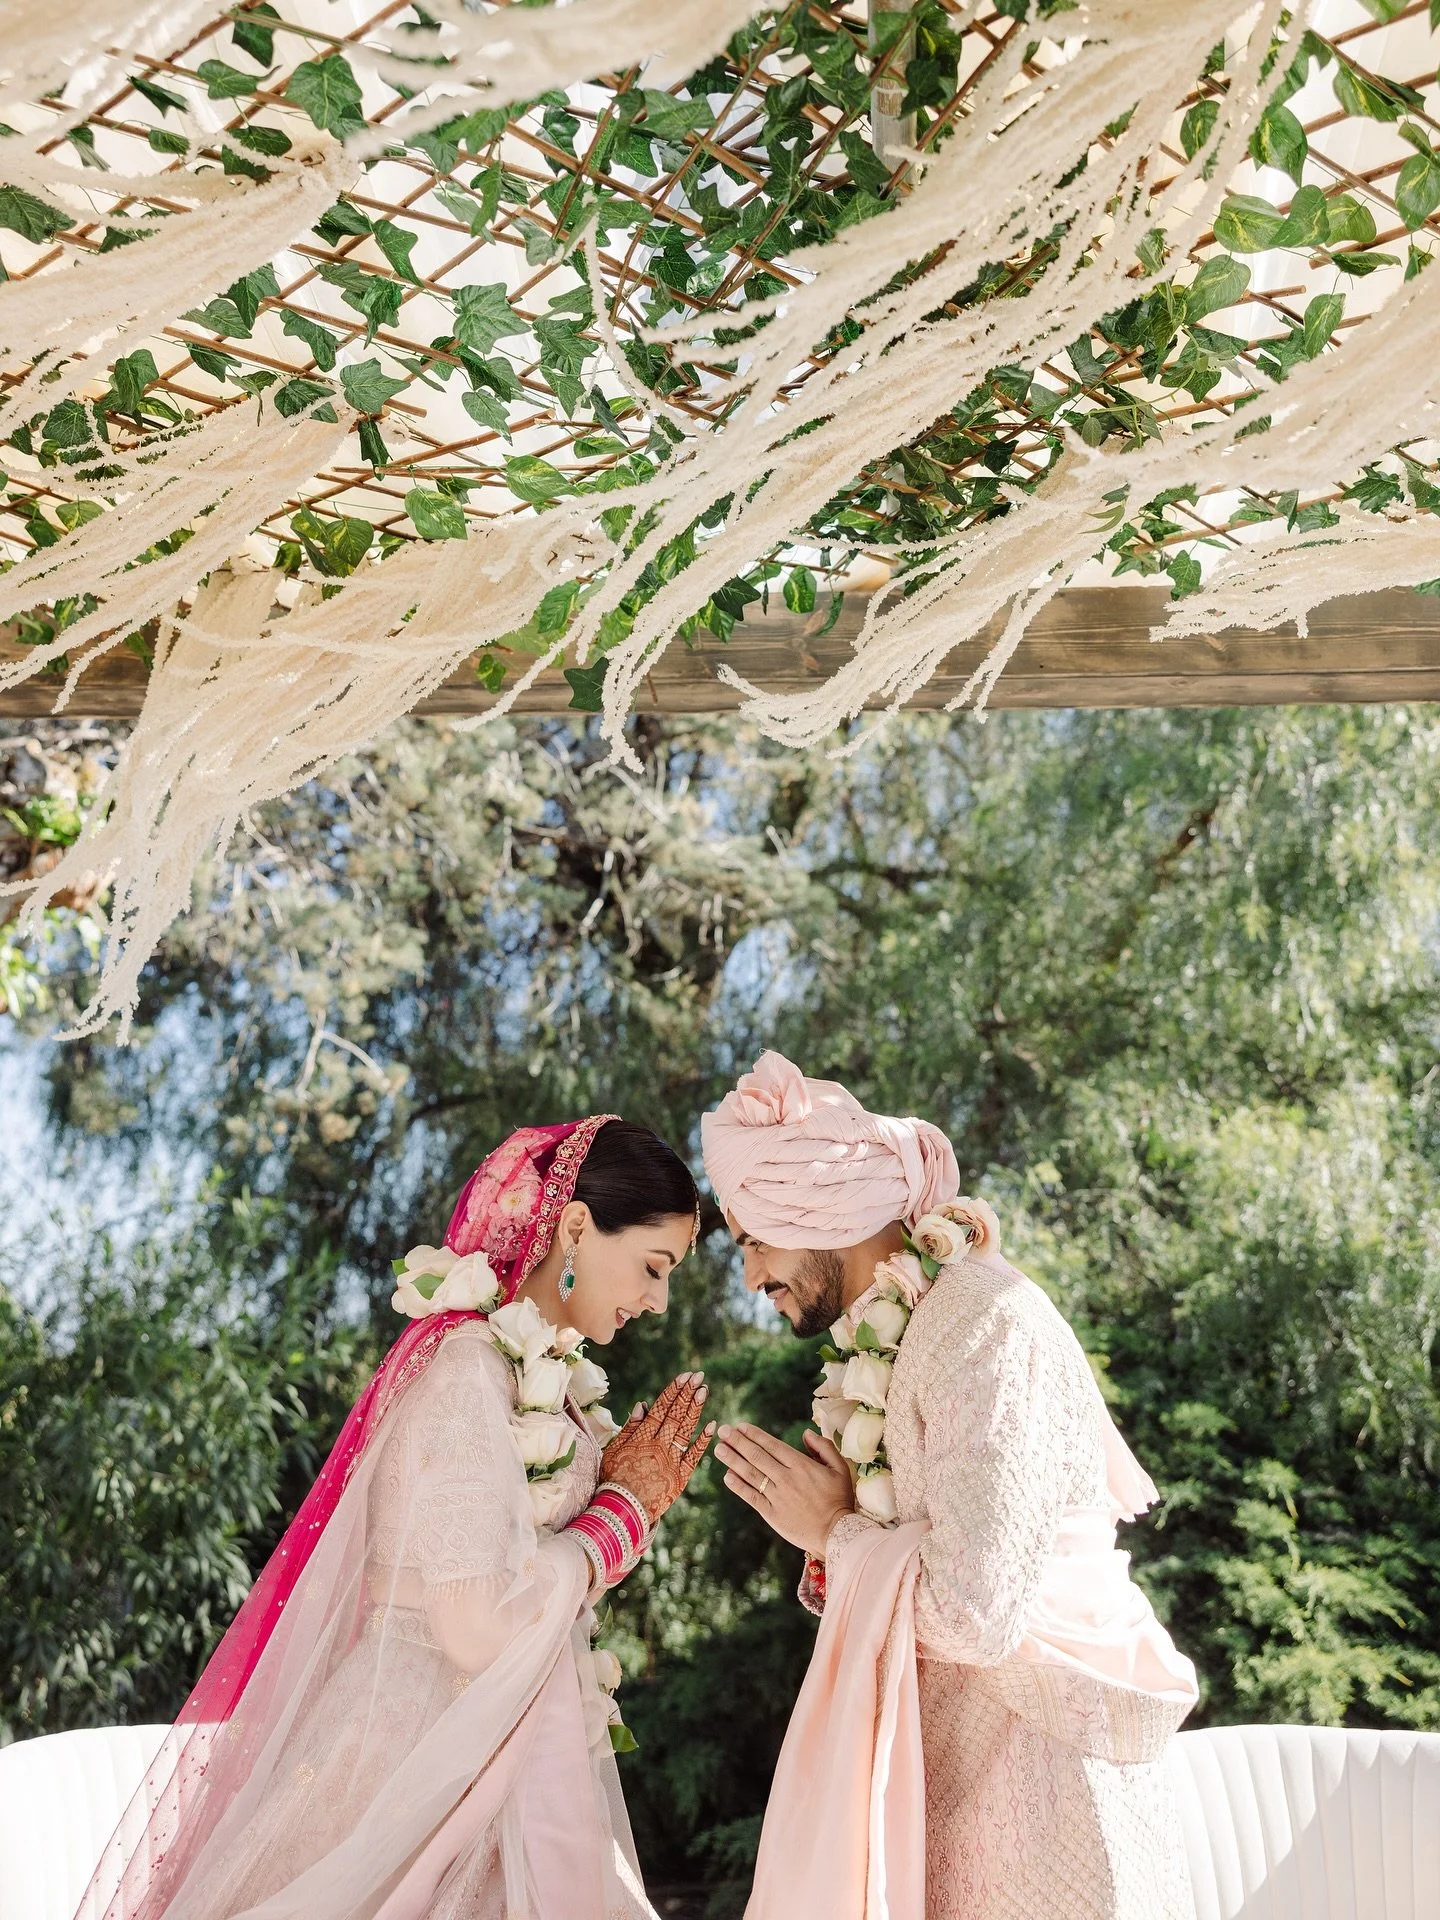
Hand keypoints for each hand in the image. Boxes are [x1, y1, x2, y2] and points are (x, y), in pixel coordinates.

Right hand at [600, 1372, 714, 1527]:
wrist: (621, 1510)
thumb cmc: (614, 1478)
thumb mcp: (615, 1449)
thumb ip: (630, 1427)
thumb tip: (643, 1404)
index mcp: (643, 1437)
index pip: (661, 1408)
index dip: (674, 1390)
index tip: (685, 1376)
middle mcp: (659, 1446)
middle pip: (676, 1414)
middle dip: (688, 1393)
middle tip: (699, 1376)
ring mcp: (672, 1461)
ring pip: (686, 1430)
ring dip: (696, 1409)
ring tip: (704, 1391)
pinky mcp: (681, 1477)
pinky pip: (694, 1456)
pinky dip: (704, 1440)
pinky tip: (713, 1425)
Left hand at [715, 1422, 854, 1557]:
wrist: (836, 1533)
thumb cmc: (839, 1499)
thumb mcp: (840, 1468)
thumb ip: (824, 1447)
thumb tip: (806, 1433)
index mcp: (801, 1465)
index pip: (772, 1445)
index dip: (754, 1435)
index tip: (740, 1426)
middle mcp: (786, 1478)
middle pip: (757, 1456)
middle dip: (738, 1442)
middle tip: (723, 1430)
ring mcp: (777, 1496)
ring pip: (751, 1474)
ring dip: (733, 1460)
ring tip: (719, 1448)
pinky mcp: (772, 1514)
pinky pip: (751, 1496)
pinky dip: (738, 1485)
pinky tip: (727, 1476)